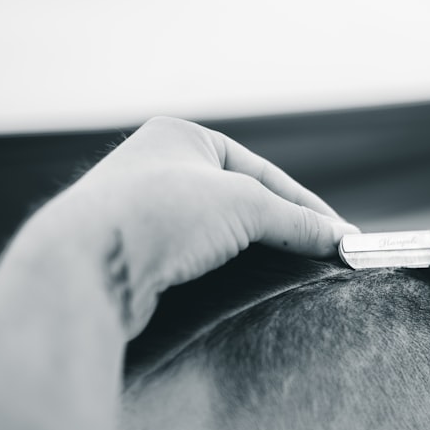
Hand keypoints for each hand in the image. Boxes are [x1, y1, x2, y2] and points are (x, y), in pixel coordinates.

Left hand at [34, 116, 357, 337]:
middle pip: (242, 204)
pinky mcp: (135, 257)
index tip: (342, 238)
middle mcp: (158, 169)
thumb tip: (342, 240)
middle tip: (323, 259)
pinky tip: (246, 292)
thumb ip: (296, 220)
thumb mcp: (245, 205)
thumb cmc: (159, 213)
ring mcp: (143, 214)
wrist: (87, 266)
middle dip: (281, 231)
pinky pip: (194, 263)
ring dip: (253, 257)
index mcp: (182, 137)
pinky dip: (224, 276)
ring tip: (293, 279)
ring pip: (218, 237)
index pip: (263, 173)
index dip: (306, 207)